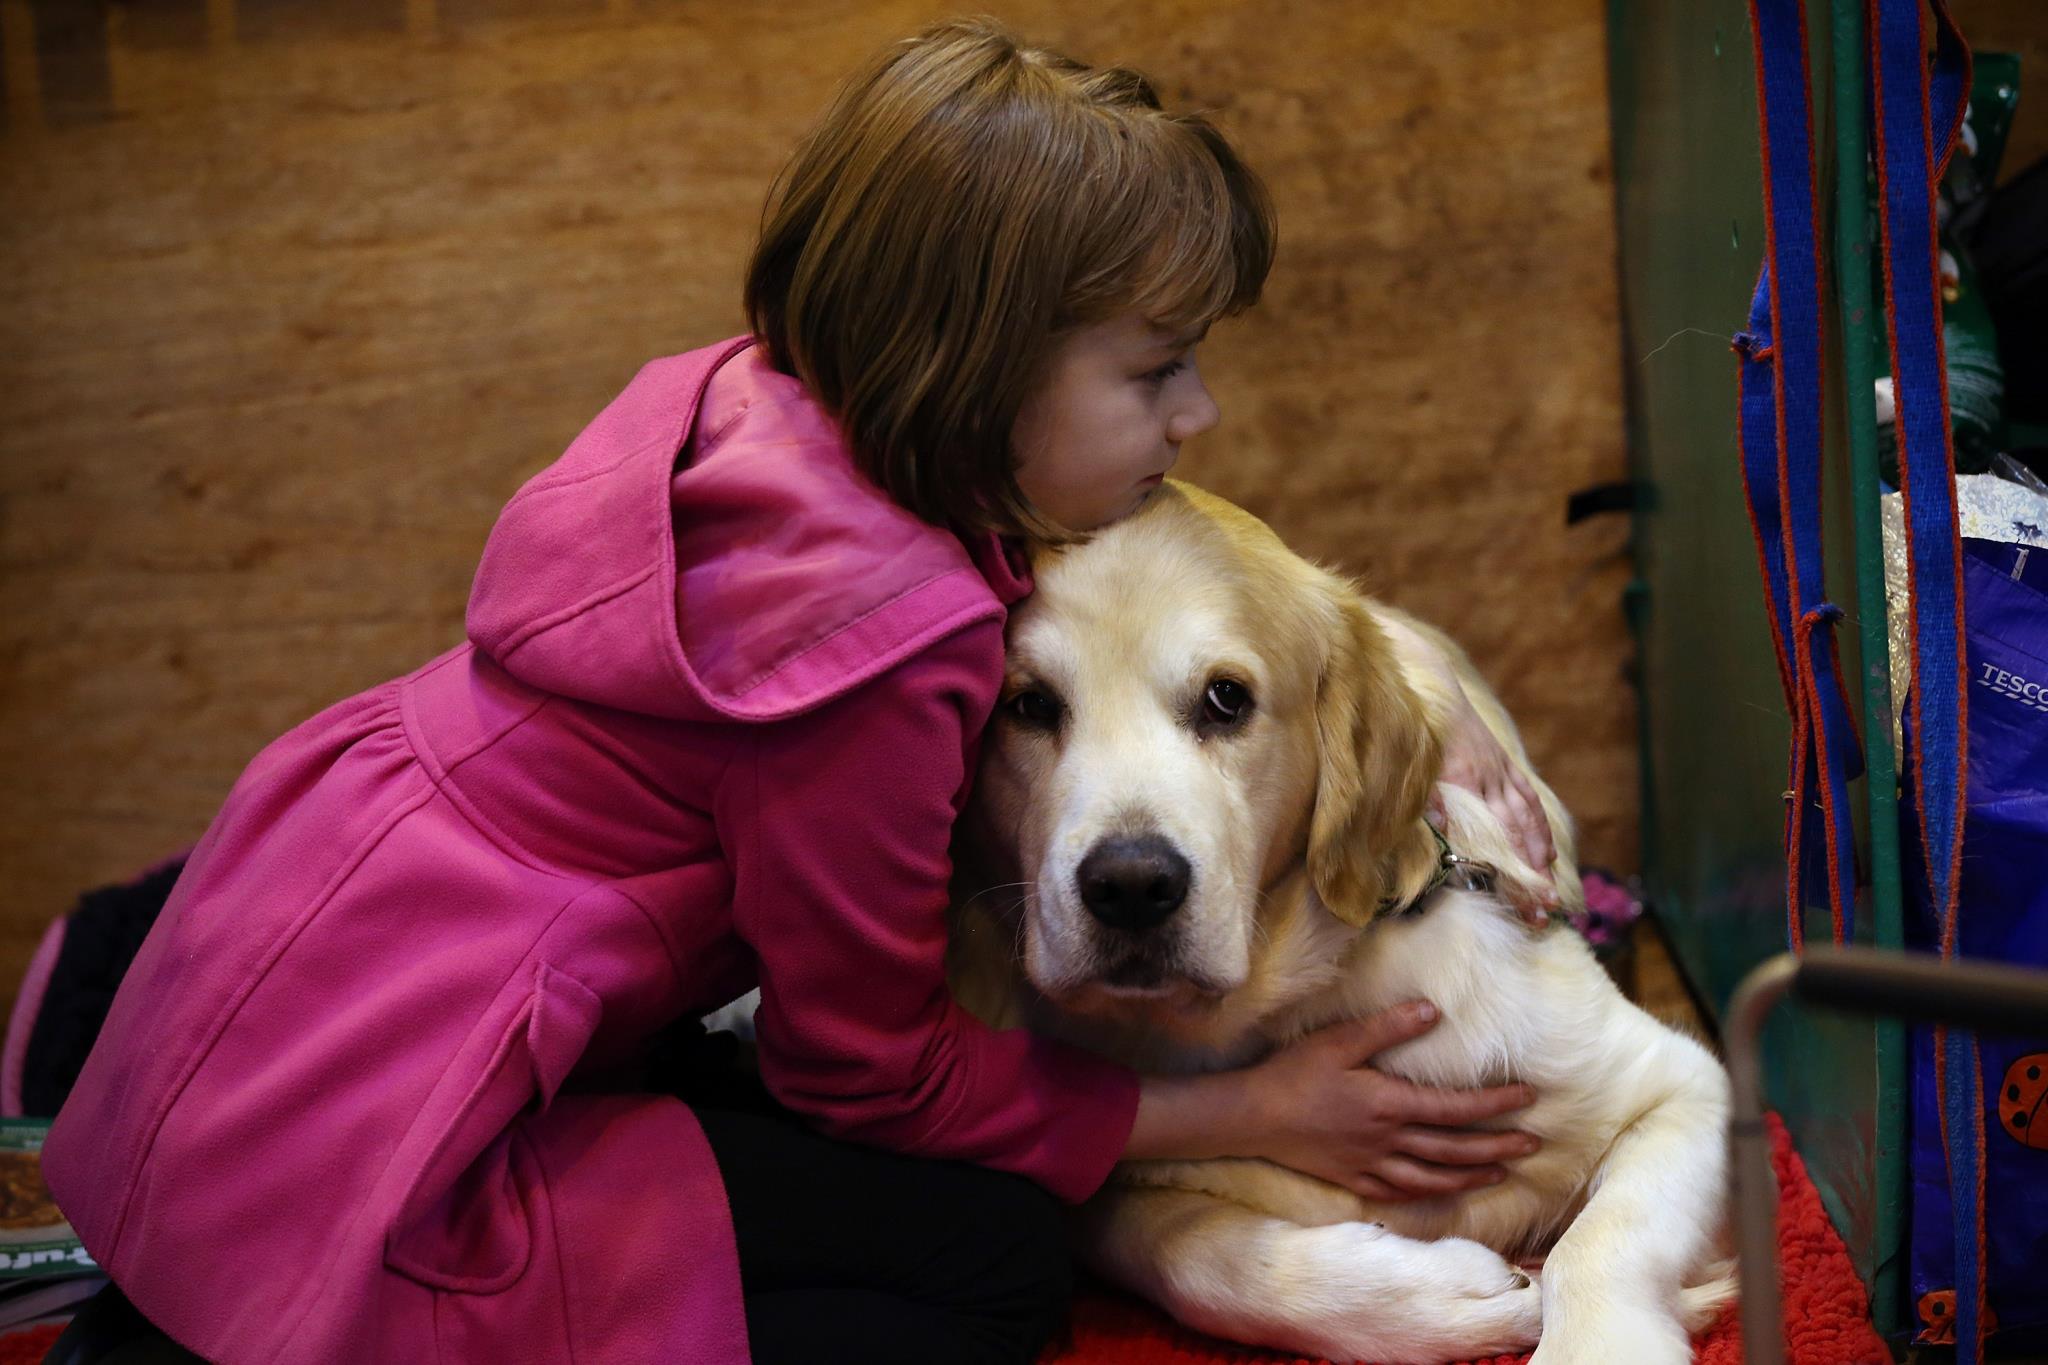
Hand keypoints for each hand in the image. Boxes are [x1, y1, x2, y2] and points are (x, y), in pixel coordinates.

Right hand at [1245, 1002, 1539, 1200]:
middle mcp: (1387, 1140)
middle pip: (1454, 1149)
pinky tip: (1443, 1190)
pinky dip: (1430, 1194)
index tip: (1527, 1097)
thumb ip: (1387, 1028)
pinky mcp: (1354, 1179)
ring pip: (1434, 1177)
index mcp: (1388, 1104)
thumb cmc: (1294, 1074)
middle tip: (1533, 1144)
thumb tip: (1432, 1012)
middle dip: (1498, 1146)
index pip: (1455, 1107)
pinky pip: (1401, 1193)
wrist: (1252, 1117)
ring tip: (1501, 1172)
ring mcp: (1372, 1165)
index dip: (1495, 1104)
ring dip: (1472, 1176)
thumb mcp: (1338, 1041)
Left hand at [1431, 676, 1559, 923]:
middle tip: (1542, 907)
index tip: (1525, 897)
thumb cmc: (1416, 732)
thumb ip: (1428, 797)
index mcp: (1465, 780)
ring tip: (1548, 884)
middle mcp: (1489, 777)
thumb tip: (1447, 830)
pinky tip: (1546, 850)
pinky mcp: (1503, 763)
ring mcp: (1499, 770)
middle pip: (1516, 833)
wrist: (1431, 686)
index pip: (1498, 833)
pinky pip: (1526, 796)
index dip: (1513, 867)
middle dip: (1531, 872)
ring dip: (1539, 853)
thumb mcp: (1415, 765)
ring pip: (1526, 817)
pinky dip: (1538, 824)